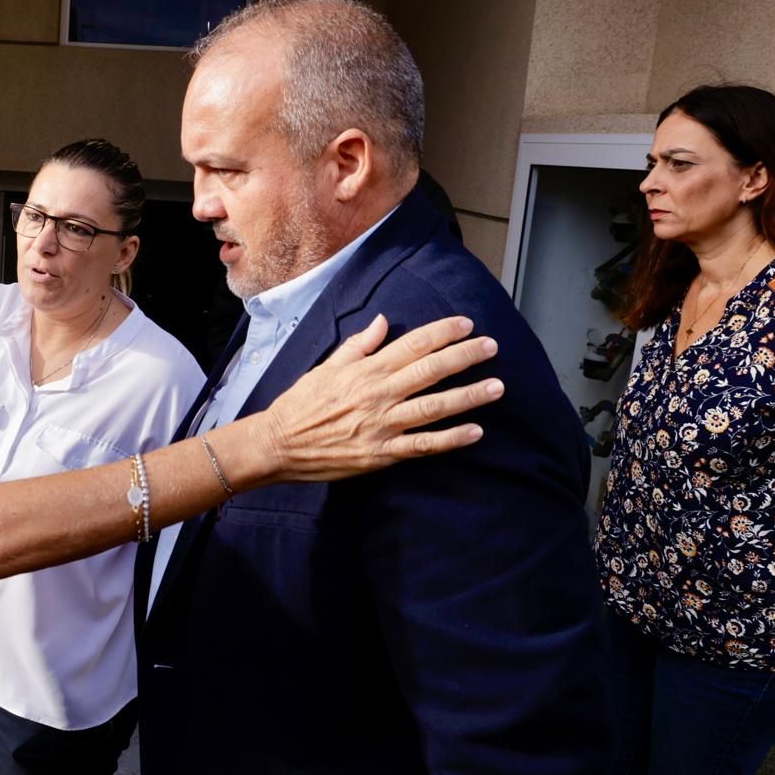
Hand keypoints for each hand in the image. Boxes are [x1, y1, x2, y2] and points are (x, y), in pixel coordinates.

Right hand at [263, 314, 502, 481]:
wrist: (278, 444)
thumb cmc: (301, 403)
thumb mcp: (326, 367)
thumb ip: (359, 345)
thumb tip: (383, 321)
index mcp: (365, 371)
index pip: (411, 344)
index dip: (442, 332)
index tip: (466, 323)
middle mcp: (377, 395)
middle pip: (430, 371)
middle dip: (464, 356)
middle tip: (492, 346)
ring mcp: (381, 426)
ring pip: (433, 407)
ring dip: (468, 396)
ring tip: (496, 387)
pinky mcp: (381, 454)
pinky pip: (422, 445)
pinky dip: (450, 439)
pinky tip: (475, 432)